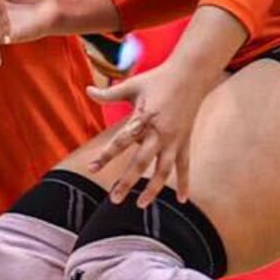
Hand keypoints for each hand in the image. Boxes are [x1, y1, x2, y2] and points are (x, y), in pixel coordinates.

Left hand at [84, 47, 214, 204]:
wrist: (191, 74)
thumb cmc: (158, 78)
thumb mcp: (132, 85)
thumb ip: (110, 93)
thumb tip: (88, 90)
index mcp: (144, 118)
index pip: (121, 141)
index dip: (106, 155)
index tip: (92, 168)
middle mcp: (160, 133)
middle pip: (141, 162)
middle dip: (127, 182)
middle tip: (114, 200)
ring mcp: (175, 140)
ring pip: (164, 170)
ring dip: (153, 190)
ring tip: (140, 205)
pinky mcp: (185, 142)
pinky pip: (185, 166)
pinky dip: (185, 183)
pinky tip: (183, 201)